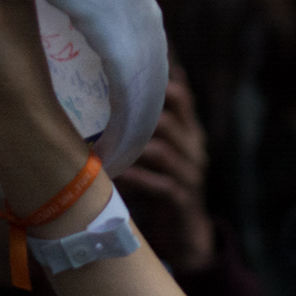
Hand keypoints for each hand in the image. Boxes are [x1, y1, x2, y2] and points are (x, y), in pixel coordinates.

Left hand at [117, 67, 216, 272]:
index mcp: (190, 130)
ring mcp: (191, 174)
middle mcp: (194, 148)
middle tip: (102, 103)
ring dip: (129, 146)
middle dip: (137, 110)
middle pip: (171, 117)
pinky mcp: (182, 200)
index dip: (162, 75)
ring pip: (162, 150)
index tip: (133, 62)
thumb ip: (148, 124)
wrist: (186, 233)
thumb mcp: (162, 150)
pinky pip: (159, 184)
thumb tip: (112, 90)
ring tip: (100, 142)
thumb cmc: (164, 184)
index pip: (181, 94)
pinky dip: (135, 178)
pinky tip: (115, 174)